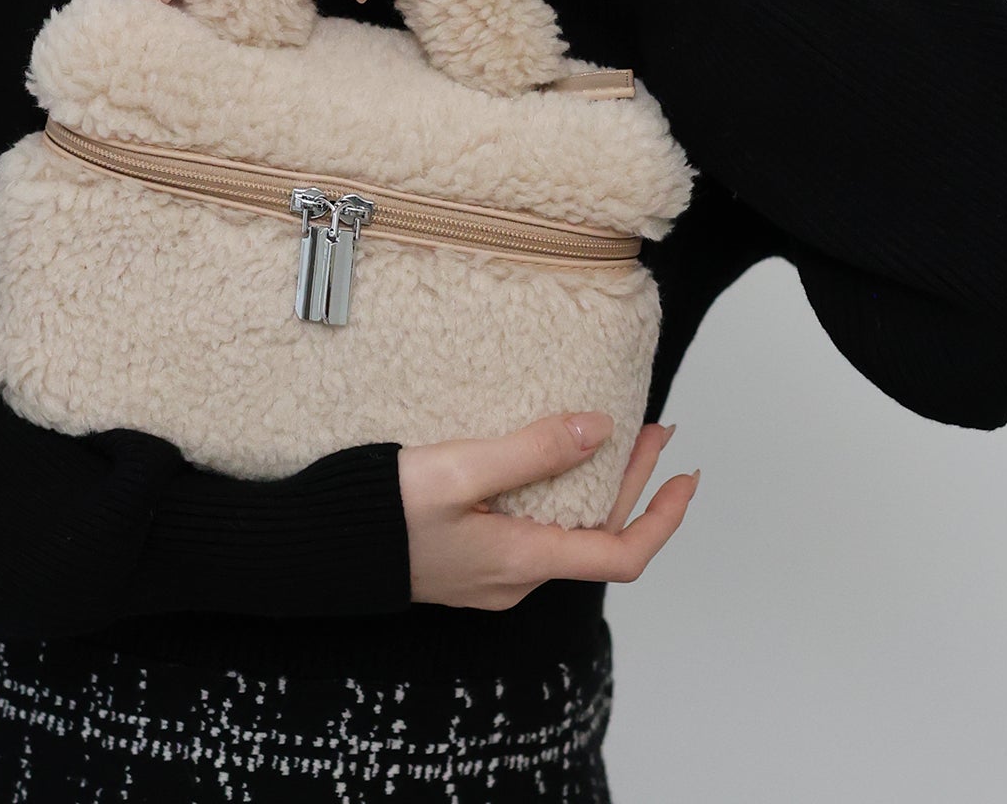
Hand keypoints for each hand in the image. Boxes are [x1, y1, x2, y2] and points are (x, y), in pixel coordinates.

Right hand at [398, 411, 698, 609]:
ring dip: (599, 484)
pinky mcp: (469, 560)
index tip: (687, 475)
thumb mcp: (461, 471)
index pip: (622, 553)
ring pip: (567, 531)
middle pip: (598, 534)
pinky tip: (551, 464)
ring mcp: (492, 574)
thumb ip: (533, 450)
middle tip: (653, 428)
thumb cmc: (383, 513)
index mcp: (524, 560)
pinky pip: (535, 531)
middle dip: (634, 481)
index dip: (663, 518)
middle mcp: (517, 577)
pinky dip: (562, 494)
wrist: (320, 550)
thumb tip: (600, 429)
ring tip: (612, 435)